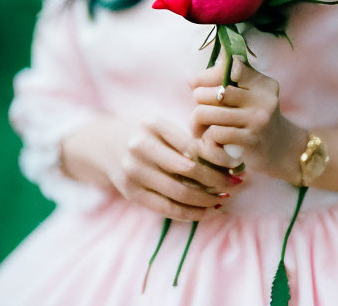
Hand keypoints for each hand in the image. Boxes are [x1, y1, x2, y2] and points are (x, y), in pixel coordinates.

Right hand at [61, 114, 241, 220]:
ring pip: (179, 193)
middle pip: (188, 170)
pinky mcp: (131, 193)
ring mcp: (133, 172)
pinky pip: (166, 208)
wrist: (102, 144)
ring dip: (207, 200)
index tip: (236, 164)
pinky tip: (208, 211)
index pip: (193, 145)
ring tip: (225, 199)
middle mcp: (141, 148)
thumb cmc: (142, 132)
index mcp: (152, 125)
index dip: (218, 158)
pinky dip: (190, 213)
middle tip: (236, 184)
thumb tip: (224, 157)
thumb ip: (185, 138)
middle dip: (217, 180)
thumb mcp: (160, 125)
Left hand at [190, 58, 305, 183]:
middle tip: (198, 111)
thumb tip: (191, 79)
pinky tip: (210, 141)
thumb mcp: (253, 96)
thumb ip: (230, 83)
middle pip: (215, 91)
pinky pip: (216, 133)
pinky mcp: (251, 140)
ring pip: (209, 113)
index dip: (207, 75)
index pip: (231, 67)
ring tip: (198, 128)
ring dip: (197, 122)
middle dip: (199, 100)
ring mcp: (258, 119)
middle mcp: (263, 98)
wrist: (282, 150)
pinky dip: (207, 138)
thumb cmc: (257, 119)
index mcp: (262, 83)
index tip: (195, 83)